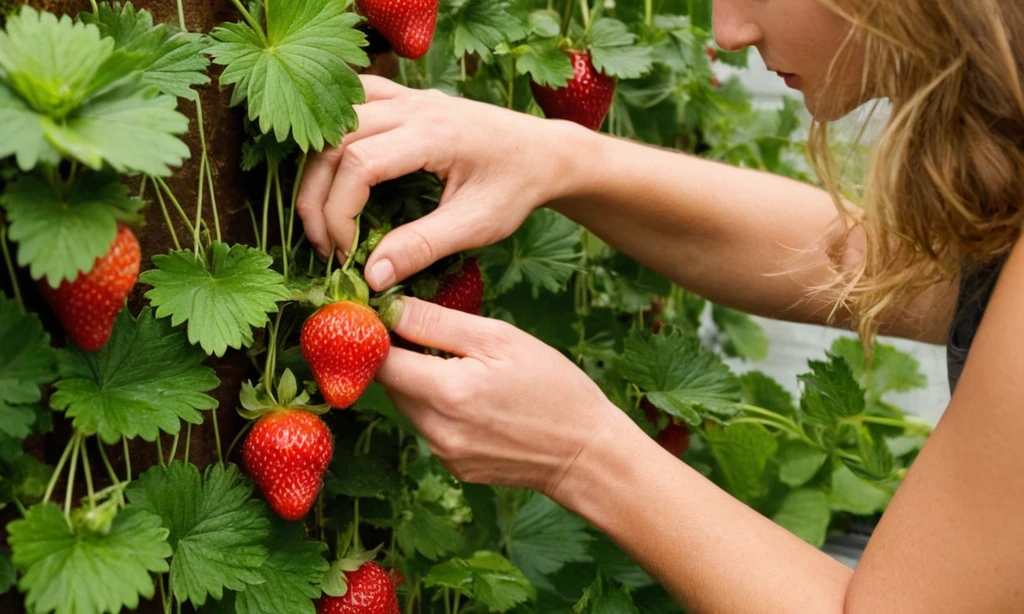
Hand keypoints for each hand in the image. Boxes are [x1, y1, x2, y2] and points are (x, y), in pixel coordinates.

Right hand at [296, 75, 580, 290]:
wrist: (544, 152)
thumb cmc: (516, 188)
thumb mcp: (476, 226)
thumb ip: (422, 248)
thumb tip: (372, 278)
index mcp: (433, 135)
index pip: (358, 165)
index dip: (338, 213)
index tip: (347, 256)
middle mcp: (413, 106)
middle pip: (333, 141)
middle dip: (316, 197)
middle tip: (323, 246)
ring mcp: (406, 96)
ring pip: (333, 121)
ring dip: (315, 168)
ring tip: (321, 216)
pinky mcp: (405, 97)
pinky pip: (350, 100)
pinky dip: (329, 131)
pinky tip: (327, 166)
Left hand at [375, 298, 625, 498]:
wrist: (586, 453)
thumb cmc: (552, 387)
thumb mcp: (500, 339)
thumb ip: (438, 323)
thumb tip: (389, 307)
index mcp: (446, 392)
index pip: (379, 360)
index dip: (377, 335)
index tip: (390, 317)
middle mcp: (436, 429)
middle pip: (390, 385)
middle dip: (402, 357)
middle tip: (435, 336)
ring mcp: (444, 453)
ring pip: (408, 407)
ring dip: (421, 383)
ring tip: (463, 368)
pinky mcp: (454, 467)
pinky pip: (430, 429)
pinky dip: (440, 409)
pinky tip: (476, 401)